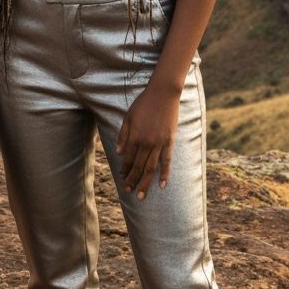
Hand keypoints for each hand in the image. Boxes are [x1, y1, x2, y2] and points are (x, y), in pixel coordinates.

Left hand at [116, 81, 180, 199]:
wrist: (163, 93)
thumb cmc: (143, 103)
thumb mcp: (128, 117)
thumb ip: (123, 135)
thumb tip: (119, 153)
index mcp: (134, 136)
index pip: (128, 159)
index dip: (125, 170)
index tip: (122, 178)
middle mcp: (146, 143)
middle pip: (138, 166)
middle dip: (133, 180)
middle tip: (129, 192)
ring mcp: (158, 143)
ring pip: (151, 168)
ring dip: (146, 182)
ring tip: (142, 195)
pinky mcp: (169, 141)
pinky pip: (167, 161)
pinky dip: (165, 174)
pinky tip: (162, 184)